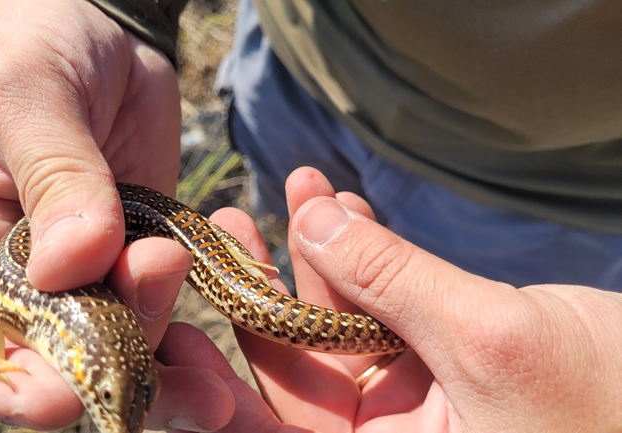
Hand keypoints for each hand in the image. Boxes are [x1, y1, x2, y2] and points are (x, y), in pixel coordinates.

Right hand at [0, 0, 189, 427]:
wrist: (105, 24)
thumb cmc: (38, 40)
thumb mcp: (28, 93)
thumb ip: (53, 176)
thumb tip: (74, 265)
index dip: (7, 381)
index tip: (63, 393)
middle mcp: (15, 272)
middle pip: (51, 357)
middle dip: (105, 366)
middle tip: (164, 343)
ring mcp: (84, 269)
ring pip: (116, 345)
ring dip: (158, 351)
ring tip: (193, 315)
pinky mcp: (139, 256)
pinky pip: (163, 309)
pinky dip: (191, 327)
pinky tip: (225, 326)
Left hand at [152, 167, 621, 431]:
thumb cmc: (612, 406)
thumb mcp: (493, 341)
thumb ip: (396, 279)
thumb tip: (313, 218)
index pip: (271, 420)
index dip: (221, 363)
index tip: (191, 295)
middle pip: (298, 364)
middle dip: (270, 286)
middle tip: (237, 225)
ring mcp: (413, 402)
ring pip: (341, 326)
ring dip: (323, 256)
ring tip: (300, 191)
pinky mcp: (442, 363)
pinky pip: (386, 310)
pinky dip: (371, 260)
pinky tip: (344, 210)